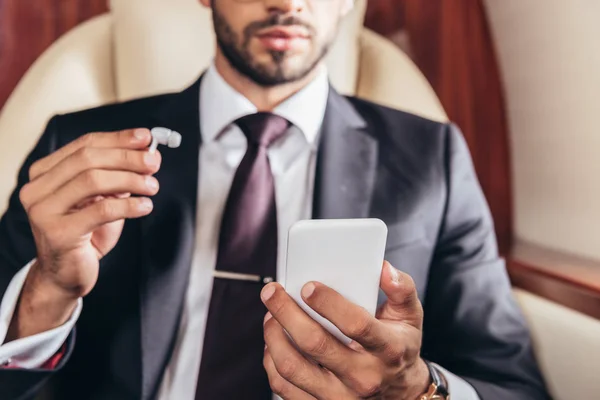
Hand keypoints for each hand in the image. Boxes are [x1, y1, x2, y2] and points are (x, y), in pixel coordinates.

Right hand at [7, 129, 160, 340]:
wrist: (67, 274)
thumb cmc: (87, 233)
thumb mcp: (103, 198)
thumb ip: (117, 175)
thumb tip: (148, 153)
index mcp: (44, 173)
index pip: (84, 145)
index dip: (118, 139)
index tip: (147, 138)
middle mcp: (37, 189)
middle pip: (88, 159)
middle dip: (127, 157)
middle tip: (154, 162)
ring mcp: (43, 211)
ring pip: (93, 180)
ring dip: (130, 180)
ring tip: (153, 186)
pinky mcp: (58, 233)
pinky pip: (101, 210)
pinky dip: (129, 205)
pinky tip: (145, 206)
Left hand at [261, 261, 429, 399]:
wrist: (402, 393)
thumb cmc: (399, 348)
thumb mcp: (410, 316)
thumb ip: (400, 288)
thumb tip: (382, 268)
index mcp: (387, 349)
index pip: (355, 324)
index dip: (328, 303)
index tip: (307, 286)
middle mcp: (363, 376)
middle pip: (315, 344)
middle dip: (286, 312)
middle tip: (272, 292)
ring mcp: (341, 395)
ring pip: (293, 367)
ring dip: (274, 336)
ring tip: (271, 315)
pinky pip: (285, 386)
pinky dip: (272, 361)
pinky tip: (274, 342)